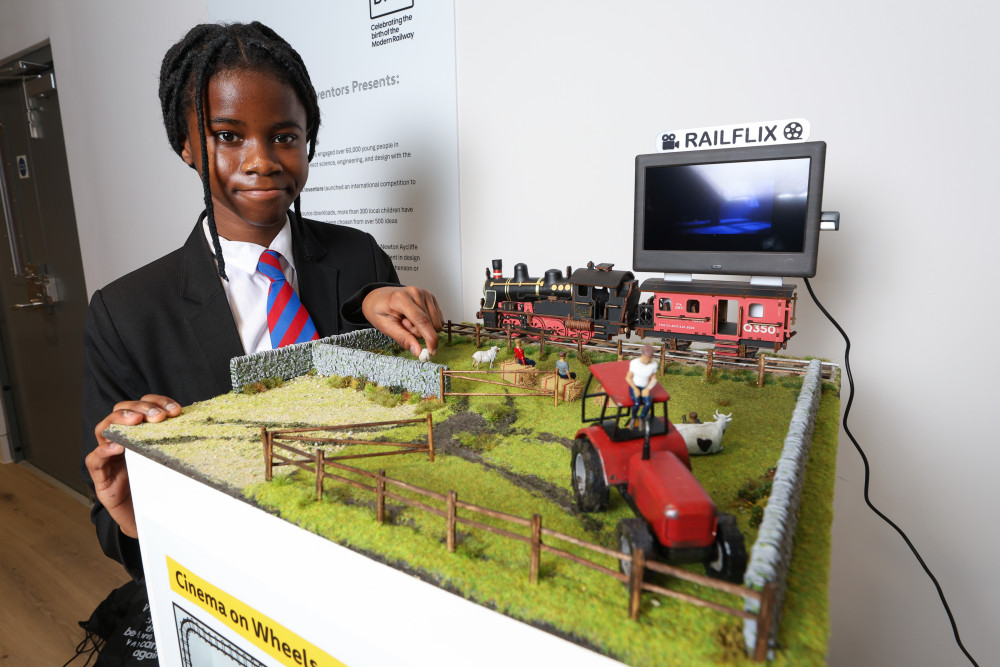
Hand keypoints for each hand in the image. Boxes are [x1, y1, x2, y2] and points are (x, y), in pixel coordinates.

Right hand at [85, 395, 181, 538]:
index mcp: (139, 434)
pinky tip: (117, 447)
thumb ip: (177, 446)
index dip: (157, 403)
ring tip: (136, 421)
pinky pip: (94, 459)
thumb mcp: (171, 463)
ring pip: (103, 429)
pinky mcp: (101, 478)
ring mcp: (109, 458)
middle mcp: (122, 441)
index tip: (175, 410)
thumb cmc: (158, 490)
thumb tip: (202, 430)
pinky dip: (103, 450)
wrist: (146, 521)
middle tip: (157, 416)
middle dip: (139, 408)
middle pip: (121, 411)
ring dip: (119, 421)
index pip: (143, 407)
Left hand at [362, 286, 442, 356]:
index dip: (430, 338)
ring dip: (423, 328)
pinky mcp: (431, 297)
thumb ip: (403, 339)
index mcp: (401, 298)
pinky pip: (438, 319)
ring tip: (408, 320)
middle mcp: (416, 293)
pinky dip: (428, 323)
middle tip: (403, 325)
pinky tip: (415, 317)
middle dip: (419, 332)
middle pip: (430, 324)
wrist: (379, 297)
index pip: (422, 320)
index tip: (432, 352)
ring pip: (436, 323)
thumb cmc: (379, 310)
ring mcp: (425, 293)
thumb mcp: (385, 327)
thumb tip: (418, 351)